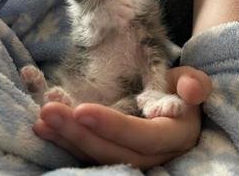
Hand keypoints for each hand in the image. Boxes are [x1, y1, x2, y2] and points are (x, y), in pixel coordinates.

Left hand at [33, 66, 211, 168]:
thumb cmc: (182, 89)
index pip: (144, 136)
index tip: (81, 109)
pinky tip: (45, 129)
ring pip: (99, 157)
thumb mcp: (194, 80)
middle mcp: (155, 155)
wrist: (176, 102)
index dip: (113, 126)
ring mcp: (134, 158)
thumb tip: (190, 90)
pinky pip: (91, 154)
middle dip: (80, 135)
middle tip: (49, 113)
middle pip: (115, 153)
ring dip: (68, 140)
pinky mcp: (117, 154)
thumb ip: (196, 83)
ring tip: (42, 120)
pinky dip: (67, 143)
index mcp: (175, 136)